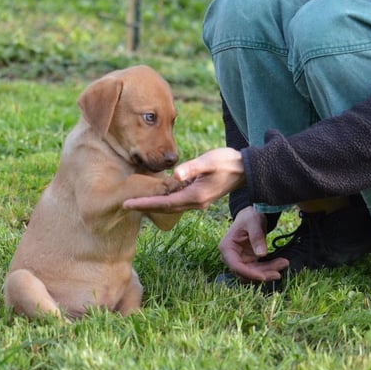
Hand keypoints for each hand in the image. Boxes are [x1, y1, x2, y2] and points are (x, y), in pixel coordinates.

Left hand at [123, 147, 245, 212]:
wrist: (245, 169)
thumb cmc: (227, 162)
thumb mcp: (209, 161)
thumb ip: (192, 168)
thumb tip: (174, 175)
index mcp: (194, 196)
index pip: (164, 203)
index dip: (145, 204)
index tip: (128, 204)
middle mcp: (195, 202)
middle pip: (164, 208)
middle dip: (144, 207)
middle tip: (125, 205)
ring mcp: (197, 201)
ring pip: (170, 206)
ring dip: (153, 205)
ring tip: (135, 202)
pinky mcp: (198, 196)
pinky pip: (177, 201)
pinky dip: (164, 201)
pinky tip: (155, 195)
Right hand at [219, 206, 288, 281]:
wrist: (252, 216)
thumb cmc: (250, 217)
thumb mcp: (254, 222)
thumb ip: (257, 237)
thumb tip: (262, 255)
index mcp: (226, 247)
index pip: (235, 266)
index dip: (249, 274)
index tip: (264, 276)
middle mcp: (230, 257)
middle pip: (245, 273)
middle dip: (262, 274)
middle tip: (279, 270)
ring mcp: (239, 260)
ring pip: (253, 274)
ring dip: (268, 272)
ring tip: (284, 263)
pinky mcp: (248, 262)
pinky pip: (258, 270)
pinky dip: (269, 268)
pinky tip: (281, 262)